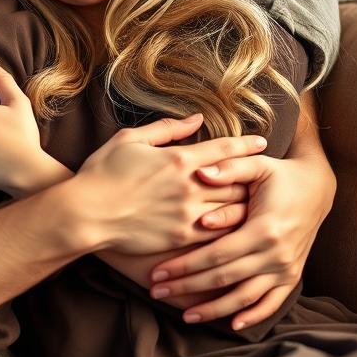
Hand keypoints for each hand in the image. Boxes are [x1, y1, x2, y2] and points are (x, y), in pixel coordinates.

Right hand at [74, 116, 267, 254]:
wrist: (86, 214)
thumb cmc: (102, 173)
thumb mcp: (130, 139)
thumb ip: (166, 128)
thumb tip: (195, 118)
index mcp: (179, 159)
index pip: (224, 150)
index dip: (246, 145)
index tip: (263, 143)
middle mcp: (190, 187)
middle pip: (237, 181)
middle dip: (255, 178)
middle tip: (270, 176)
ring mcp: (188, 215)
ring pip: (233, 210)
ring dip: (248, 206)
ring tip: (262, 204)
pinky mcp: (182, 238)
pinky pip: (217, 234)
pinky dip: (232, 229)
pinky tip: (240, 229)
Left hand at [147, 148, 335, 329]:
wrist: (317, 188)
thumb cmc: (280, 174)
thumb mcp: (257, 165)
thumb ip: (228, 168)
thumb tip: (200, 172)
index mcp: (264, 229)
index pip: (215, 254)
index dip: (185, 266)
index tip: (157, 272)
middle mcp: (276, 253)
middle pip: (223, 279)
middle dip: (187, 287)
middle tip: (156, 292)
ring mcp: (286, 267)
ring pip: (244, 297)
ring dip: (214, 309)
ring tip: (185, 315)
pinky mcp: (292, 275)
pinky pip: (271, 303)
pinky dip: (252, 316)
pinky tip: (231, 325)